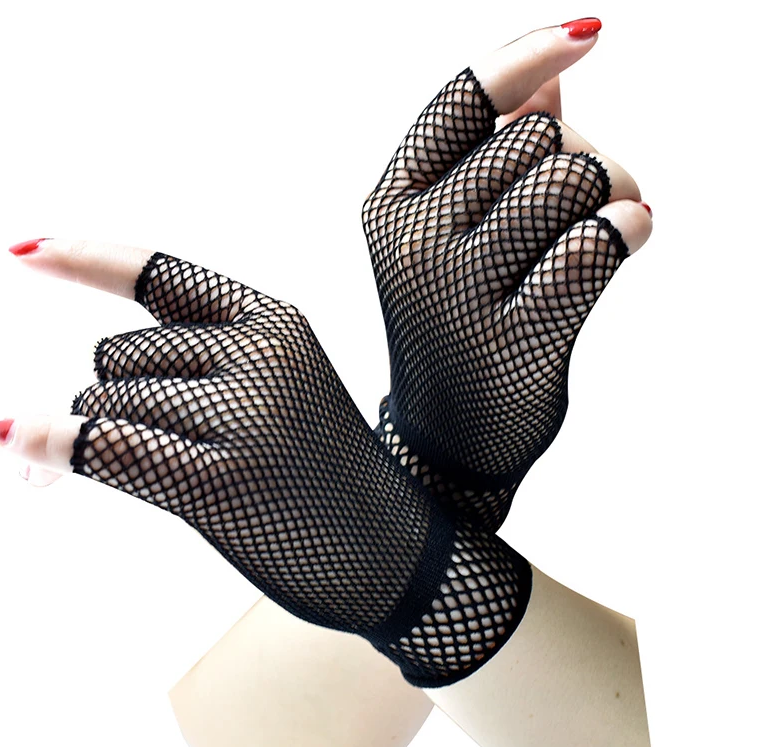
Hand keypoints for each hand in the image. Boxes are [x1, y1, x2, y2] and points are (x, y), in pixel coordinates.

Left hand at [0, 242, 531, 685]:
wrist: (395, 551)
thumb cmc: (329, 474)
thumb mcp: (284, 391)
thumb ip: (200, 365)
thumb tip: (76, 395)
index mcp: (278, 322)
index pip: (162, 273)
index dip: (86, 257)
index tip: (21, 250)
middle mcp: (260, 353)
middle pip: (115, 354)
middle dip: (117, 397)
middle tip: (169, 446)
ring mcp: (243, 415)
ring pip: (104, 401)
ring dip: (109, 438)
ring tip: (184, 474)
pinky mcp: (219, 481)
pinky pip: (104, 445)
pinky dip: (51, 445)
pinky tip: (14, 442)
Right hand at [364, 23, 651, 532]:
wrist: (450, 433)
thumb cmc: (457, 320)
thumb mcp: (450, 234)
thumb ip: (490, 152)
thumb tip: (553, 76)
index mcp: (390, 202)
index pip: (463, 96)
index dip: (528, 56)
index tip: (589, 34)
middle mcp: (414, 237)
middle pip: (538, 135)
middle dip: (580, 157)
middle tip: (584, 204)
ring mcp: (458, 288)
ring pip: (573, 178)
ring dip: (612, 195)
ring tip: (603, 228)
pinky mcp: (513, 335)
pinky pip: (596, 242)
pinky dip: (628, 228)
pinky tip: (630, 237)